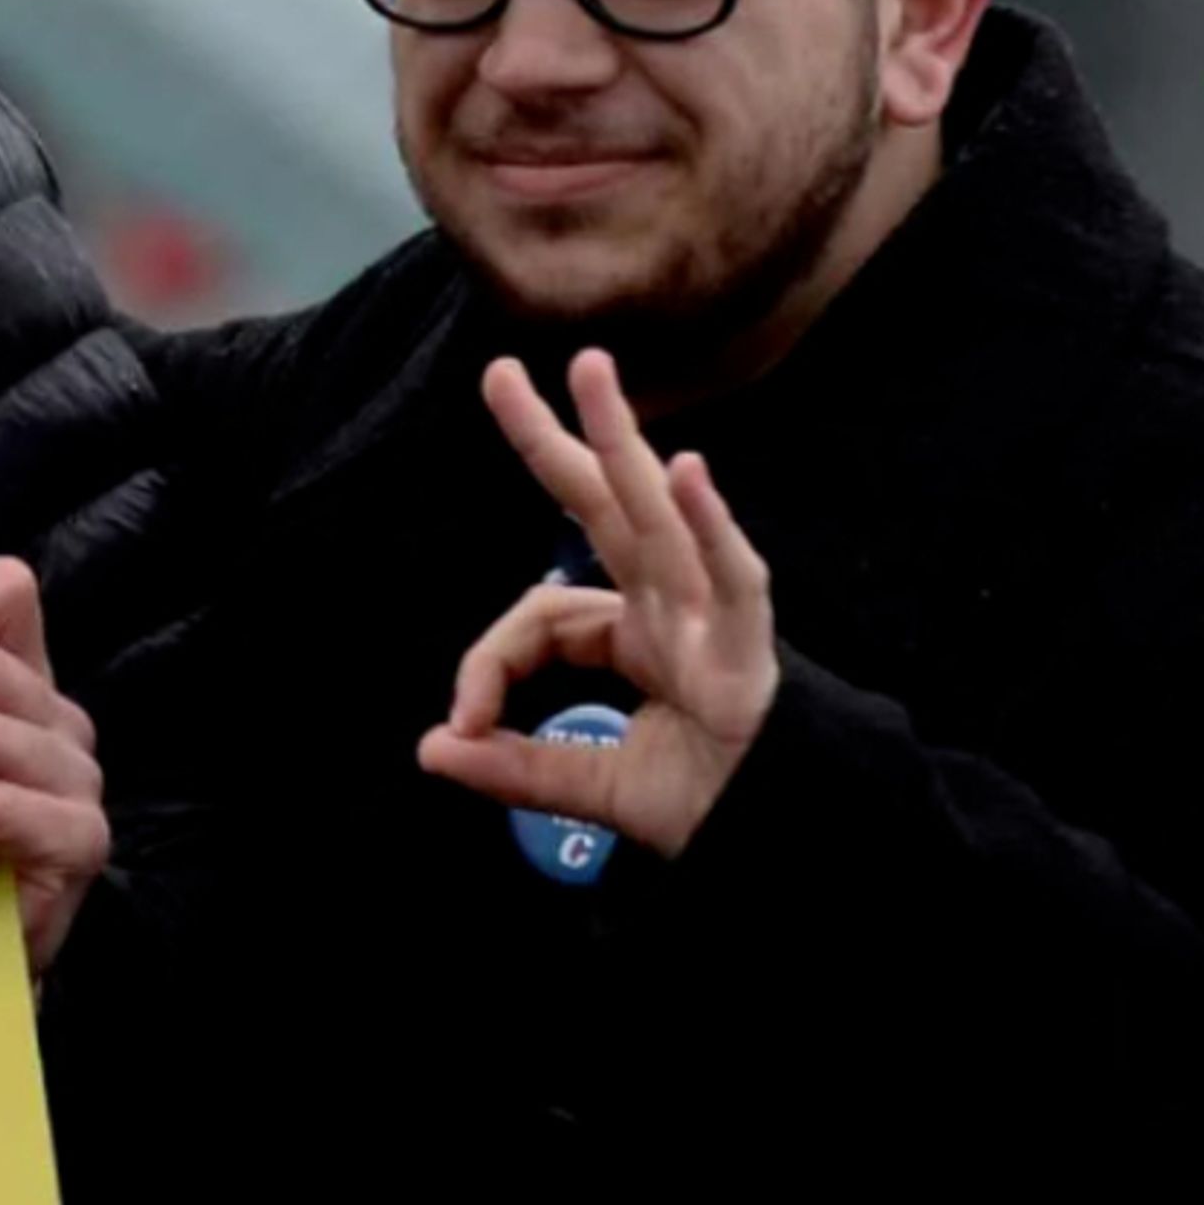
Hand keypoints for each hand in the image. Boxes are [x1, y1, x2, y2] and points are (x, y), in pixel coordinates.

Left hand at [418, 348, 778, 857]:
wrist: (773, 834)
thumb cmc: (700, 797)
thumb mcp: (588, 784)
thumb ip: (514, 766)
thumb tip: (430, 748)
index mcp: (635, 628)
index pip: (545, 614)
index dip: (491, 659)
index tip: (463, 720)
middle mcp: (670, 602)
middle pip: (604, 504)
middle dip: (554, 436)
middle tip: (496, 372)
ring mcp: (709, 613)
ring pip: (658, 514)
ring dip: (622, 439)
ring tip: (589, 369)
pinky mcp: (746, 643)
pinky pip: (732, 576)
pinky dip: (712, 525)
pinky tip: (690, 474)